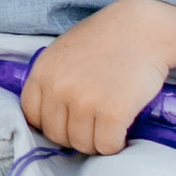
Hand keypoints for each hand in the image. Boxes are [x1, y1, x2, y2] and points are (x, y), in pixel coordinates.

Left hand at [21, 5, 175, 155]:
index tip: (66, 122)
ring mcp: (85, 102)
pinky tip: (120, 132)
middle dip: (74, 135)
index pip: (32, 116)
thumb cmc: (106, 38)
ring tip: (106, 128)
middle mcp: (59, 89)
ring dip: (95, 142)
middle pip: (56, 135)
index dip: (50, 123)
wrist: (143, 29)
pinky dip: (114, 145)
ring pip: (82, 144)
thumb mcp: (64, 52)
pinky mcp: (112, 113)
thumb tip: (49, 113)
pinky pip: (106, 146)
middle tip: (91, 126)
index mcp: (42, 73)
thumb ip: (53, 79)